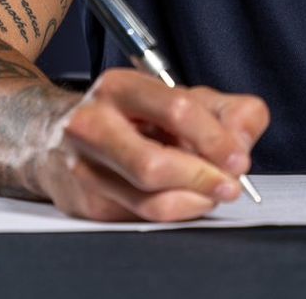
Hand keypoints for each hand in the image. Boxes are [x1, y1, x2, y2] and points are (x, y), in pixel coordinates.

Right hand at [36, 69, 269, 221]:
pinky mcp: (87, 204)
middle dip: (203, 178)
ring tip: (213, 193)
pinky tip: (188, 199)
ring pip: (150, 201)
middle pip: (155, 164)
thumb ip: (226, 111)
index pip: (176, 110)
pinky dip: (178, 212)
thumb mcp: (183, 98)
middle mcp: (93, 125)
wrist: (62, 137)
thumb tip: (243, 142)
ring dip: (195, 201)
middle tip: (231, 185)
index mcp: (120, 87)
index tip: (239, 159)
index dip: (215, 139)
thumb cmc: (133, 117)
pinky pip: (143, 218)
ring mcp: (84, 168)